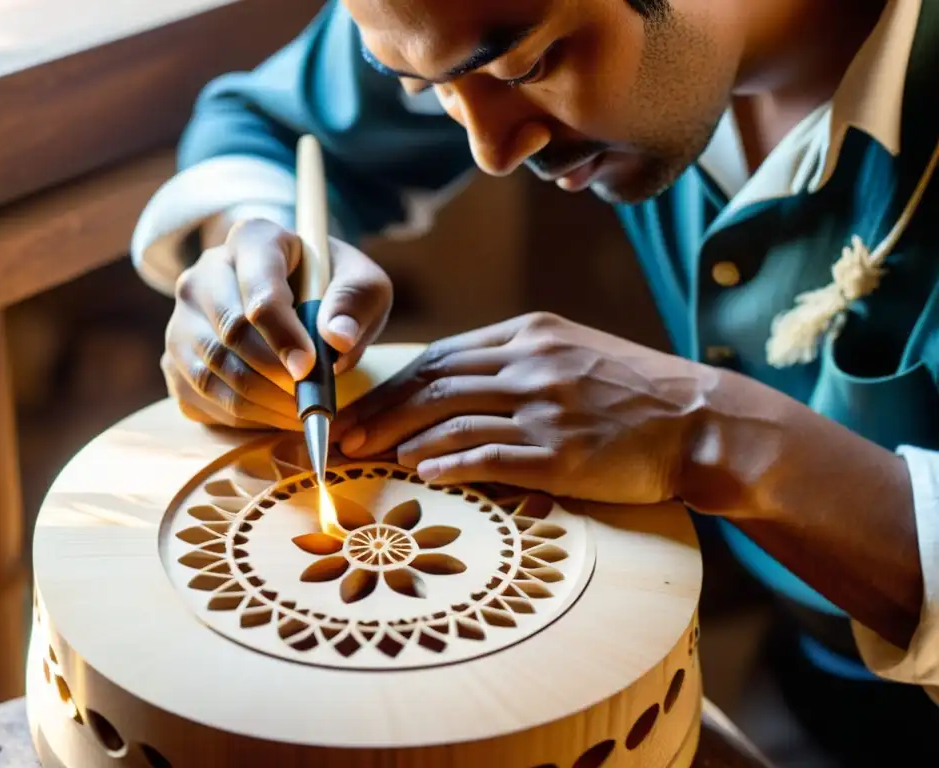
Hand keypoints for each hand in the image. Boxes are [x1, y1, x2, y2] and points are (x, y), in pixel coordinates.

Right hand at [162, 218, 392, 428]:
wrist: (295, 293)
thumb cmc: (330, 286)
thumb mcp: (361, 282)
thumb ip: (355, 303)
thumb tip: (338, 339)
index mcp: (253, 240)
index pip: (259, 291)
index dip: (283, 334)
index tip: (309, 368)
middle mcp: (204, 273)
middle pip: (229, 334)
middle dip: (274, 376)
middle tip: (311, 399)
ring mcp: (182, 317)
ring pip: (210, 371)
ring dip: (259, 402)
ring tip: (299, 411)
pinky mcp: (175, 357)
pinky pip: (198, 398)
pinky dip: (238, 417)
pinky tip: (273, 415)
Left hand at [333, 312, 715, 503]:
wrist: (702, 421)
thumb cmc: (635, 391)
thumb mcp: (574, 351)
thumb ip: (516, 359)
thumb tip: (453, 384)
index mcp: (532, 333)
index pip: (442, 355)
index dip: (394, 384)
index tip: (362, 406)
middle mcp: (534, 364)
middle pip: (434, 383)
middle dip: (380, 411)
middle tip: (343, 436)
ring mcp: (547, 407)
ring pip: (451, 416)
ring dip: (400, 437)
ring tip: (366, 455)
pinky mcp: (561, 453)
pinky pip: (489, 455)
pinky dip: (448, 462)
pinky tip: (422, 471)